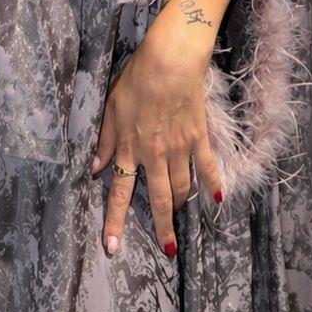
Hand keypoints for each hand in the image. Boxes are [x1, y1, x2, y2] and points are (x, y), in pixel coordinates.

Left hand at [90, 26, 222, 257]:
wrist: (169, 61)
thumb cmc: (136, 78)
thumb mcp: (111, 107)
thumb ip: (104, 140)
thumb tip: (94, 168)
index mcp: (129, 148)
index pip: (120, 193)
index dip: (115, 222)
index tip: (113, 248)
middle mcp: (154, 155)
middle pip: (159, 201)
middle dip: (163, 228)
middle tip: (168, 250)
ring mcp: (179, 148)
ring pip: (183, 188)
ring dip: (182, 206)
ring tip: (182, 215)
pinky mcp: (198, 137)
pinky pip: (207, 167)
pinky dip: (213, 184)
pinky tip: (216, 200)